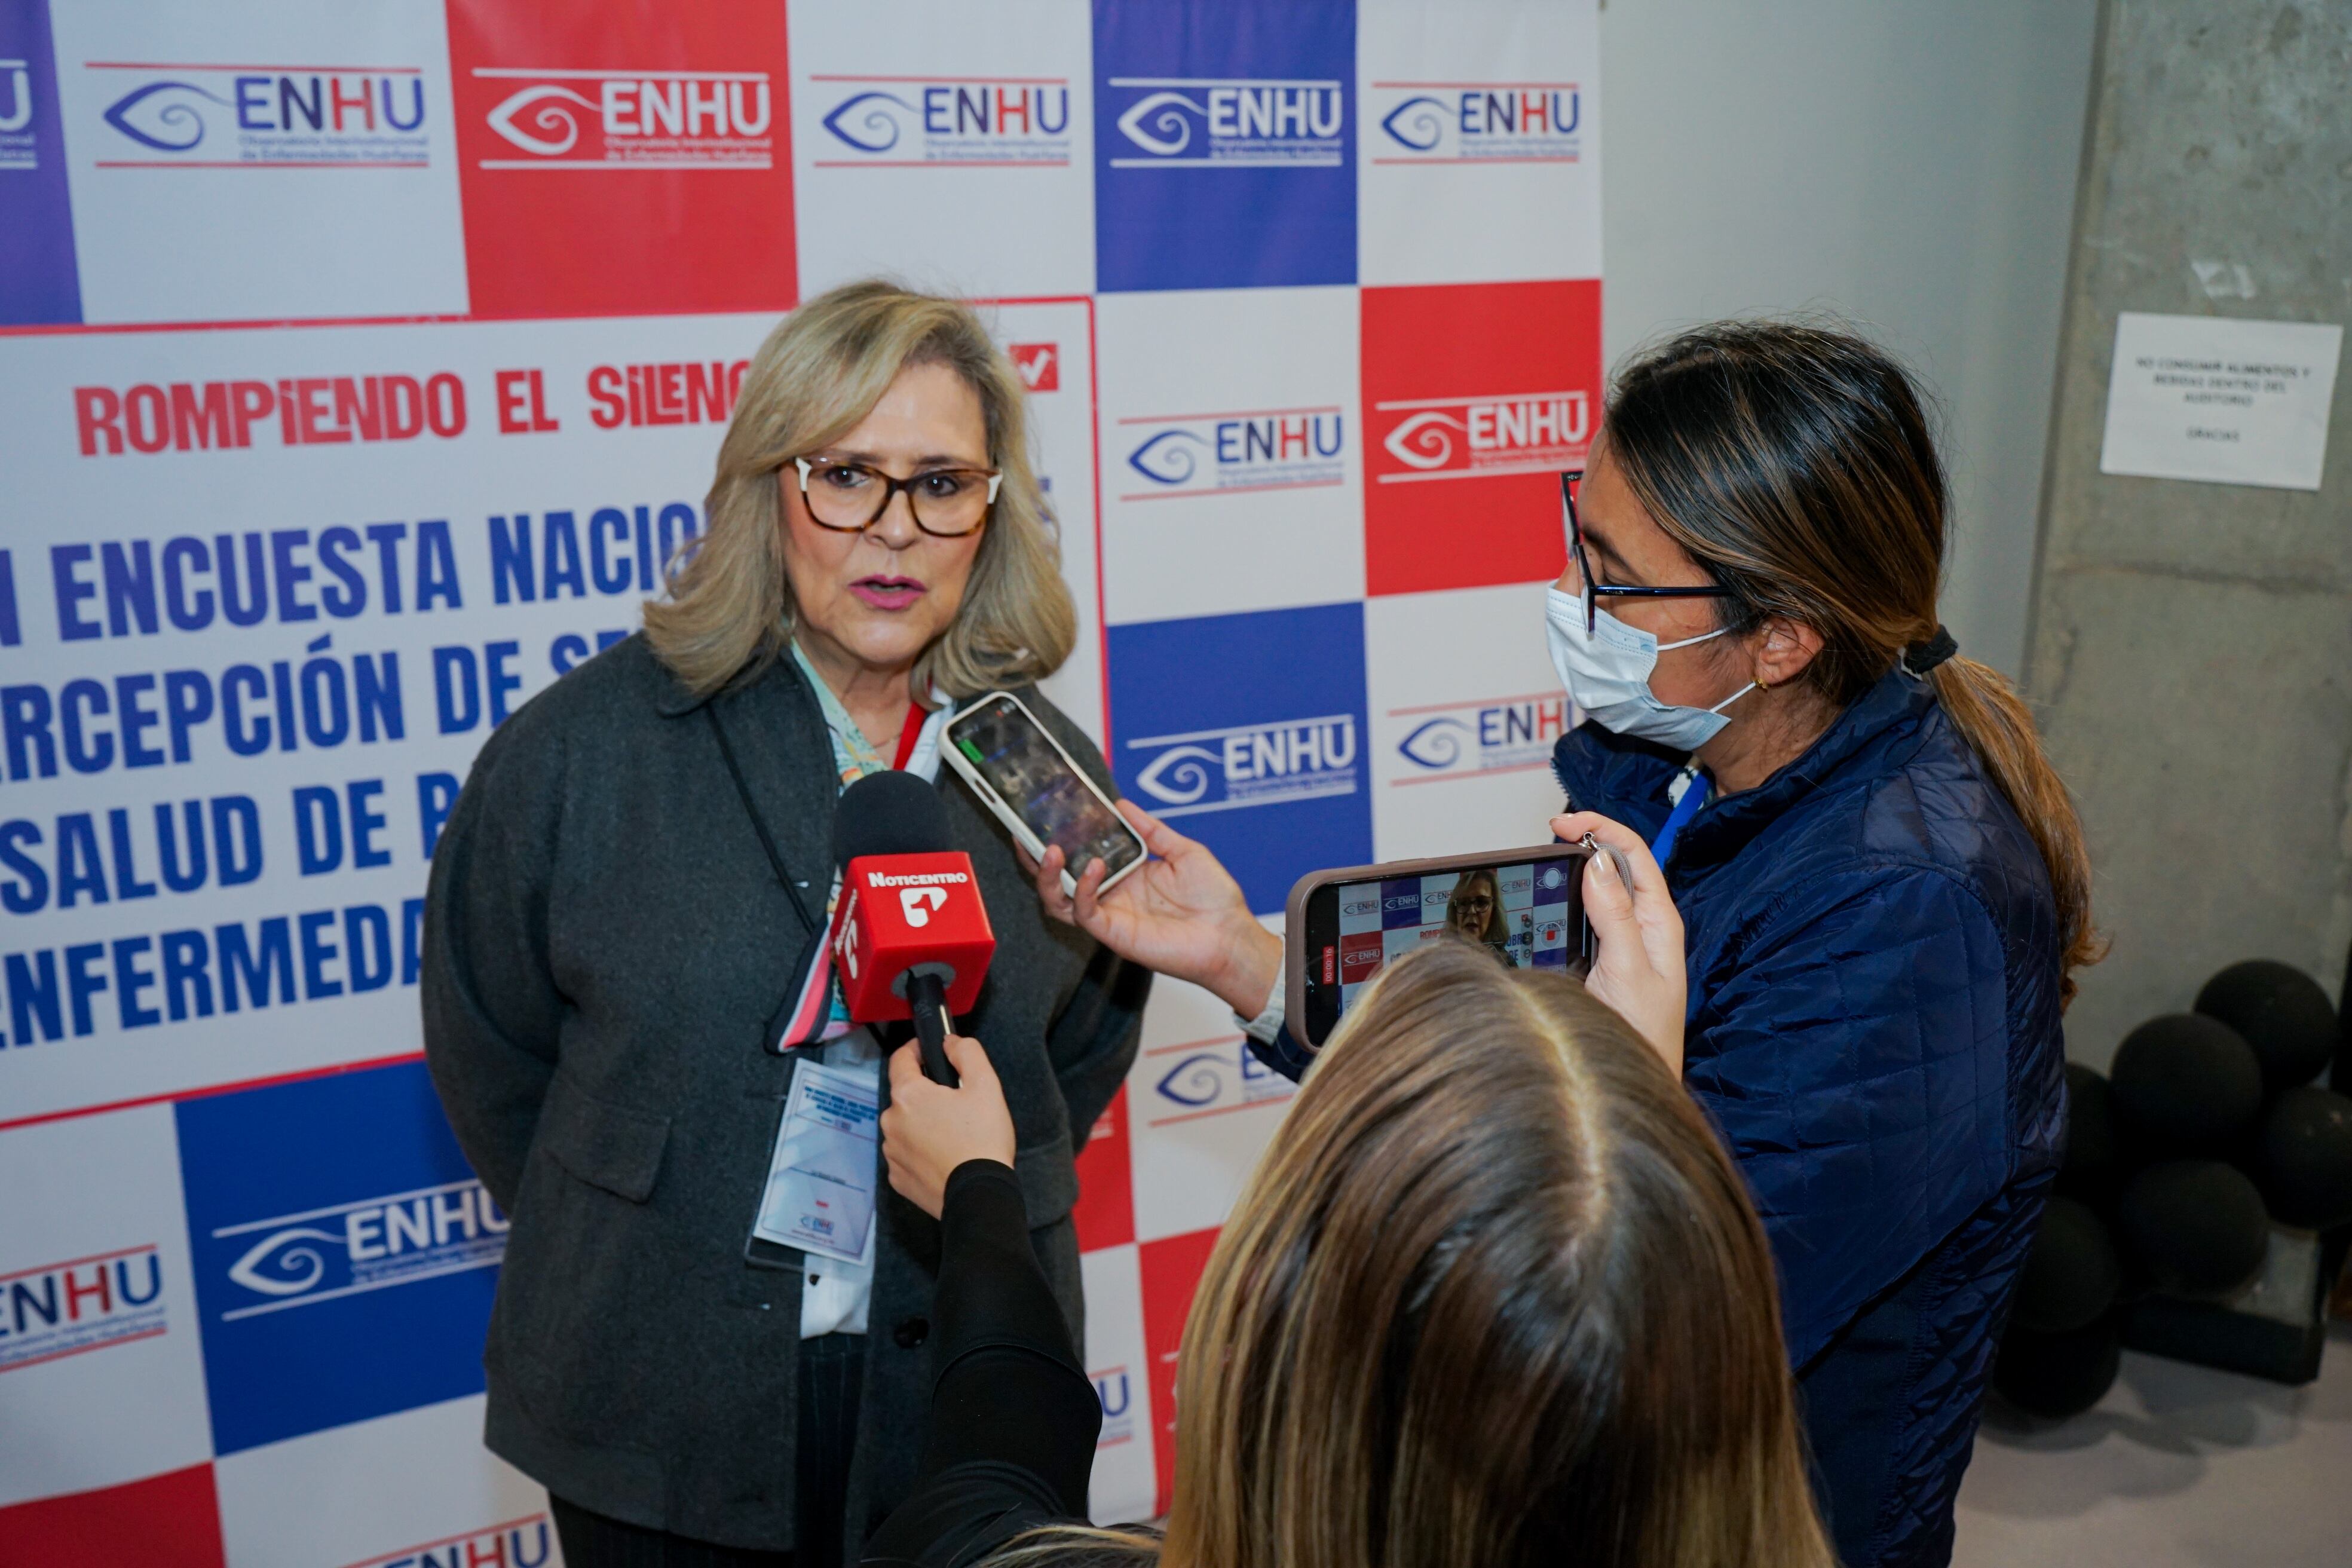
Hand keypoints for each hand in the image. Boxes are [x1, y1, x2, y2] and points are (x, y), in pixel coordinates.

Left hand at [880, 1034, 1016, 1219]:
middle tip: (957, 1104)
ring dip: (922, 1124)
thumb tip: (949, 1042)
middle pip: (905, 1096)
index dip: (915, 1049)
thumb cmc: (982, 1139)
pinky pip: (906, 1154)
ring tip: (953, 1135)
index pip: (900, 1059)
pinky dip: (921, 1151)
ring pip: (905, 1126)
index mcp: (908, 1095)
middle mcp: (891, 1122)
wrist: (978, 1196)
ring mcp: (892, 1152)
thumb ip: (967, 1053)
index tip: (929, 1051)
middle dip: (926, 1094)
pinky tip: (944, 1157)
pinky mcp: (897, 1178)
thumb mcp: (986, 1086)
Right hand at [1021, 799, 1283, 1018]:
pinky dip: (1081, 889)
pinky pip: (1084, 912)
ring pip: (1058, 899)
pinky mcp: (1113, 933)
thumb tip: (1121, 803)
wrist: (1230, 935)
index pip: (1080, 854)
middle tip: (1023, 832)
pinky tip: (1091, 868)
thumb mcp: (1183, 851)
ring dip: (1047, 876)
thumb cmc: (1214, 898)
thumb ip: (1150, 829)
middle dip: (1035, 857)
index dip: (1060, 836)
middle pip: (1057, 878)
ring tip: (1049, 849)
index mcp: (1123, 873)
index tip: (1045, 813)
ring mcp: (1109, 914)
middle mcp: (1110, 893)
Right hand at [1551, 811, 1687, 1074]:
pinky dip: (1568, 897)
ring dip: (1576, 867)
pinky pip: (1587, 915)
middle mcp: (1643, 926)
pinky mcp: (1604, 958)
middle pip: (1617, 864)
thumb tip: (1597, 862)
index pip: (1634, 855)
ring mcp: (1623, 941)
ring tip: (1549, 853)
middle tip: (1551, 832)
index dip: (1602, 828)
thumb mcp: (1628, 971)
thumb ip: (1615, 917)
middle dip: (1586, 839)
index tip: (1564, 824)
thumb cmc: (1644, 1037)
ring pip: (1601, 888)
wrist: (1633, 1085)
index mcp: (1658, 921)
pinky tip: (1550, 895)